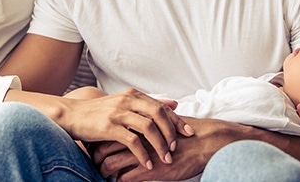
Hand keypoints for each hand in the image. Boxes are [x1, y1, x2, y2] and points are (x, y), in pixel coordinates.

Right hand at [60, 88, 193, 171]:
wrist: (72, 115)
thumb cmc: (99, 112)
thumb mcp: (125, 103)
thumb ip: (148, 104)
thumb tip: (174, 103)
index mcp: (133, 95)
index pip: (162, 106)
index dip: (178, 120)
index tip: (190, 133)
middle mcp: (128, 101)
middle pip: (159, 114)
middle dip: (171, 133)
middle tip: (176, 148)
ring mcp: (118, 112)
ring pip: (148, 128)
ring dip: (160, 145)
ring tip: (165, 159)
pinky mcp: (109, 126)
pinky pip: (132, 141)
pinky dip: (143, 154)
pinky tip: (147, 164)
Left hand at [92, 117, 238, 181]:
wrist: (204, 142)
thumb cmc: (185, 134)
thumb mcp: (163, 124)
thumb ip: (149, 126)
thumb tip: (139, 130)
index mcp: (138, 125)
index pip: (109, 133)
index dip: (99, 142)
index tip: (96, 148)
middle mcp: (136, 138)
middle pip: (104, 148)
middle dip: (96, 158)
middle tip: (95, 163)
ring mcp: (142, 154)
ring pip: (111, 164)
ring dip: (104, 172)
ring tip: (103, 175)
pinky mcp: (150, 170)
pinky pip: (126, 178)